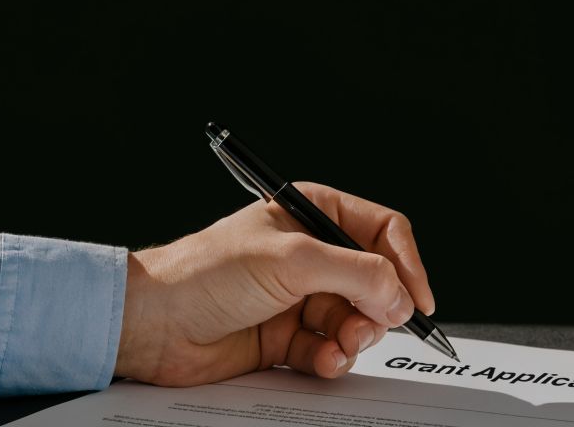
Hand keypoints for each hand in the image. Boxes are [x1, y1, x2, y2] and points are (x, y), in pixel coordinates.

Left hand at [112, 182, 435, 385]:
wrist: (154, 324)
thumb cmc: (205, 272)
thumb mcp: (291, 260)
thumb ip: (356, 274)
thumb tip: (400, 295)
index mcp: (312, 213)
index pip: (383, 231)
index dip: (406, 263)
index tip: (418, 298)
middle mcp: (311, 254)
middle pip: (377, 282)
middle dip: (378, 309)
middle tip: (368, 326)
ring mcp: (301, 297)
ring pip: (358, 320)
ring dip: (354, 337)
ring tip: (336, 345)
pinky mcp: (288, 337)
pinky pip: (331, 349)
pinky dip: (331, 359)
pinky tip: (318, 360)